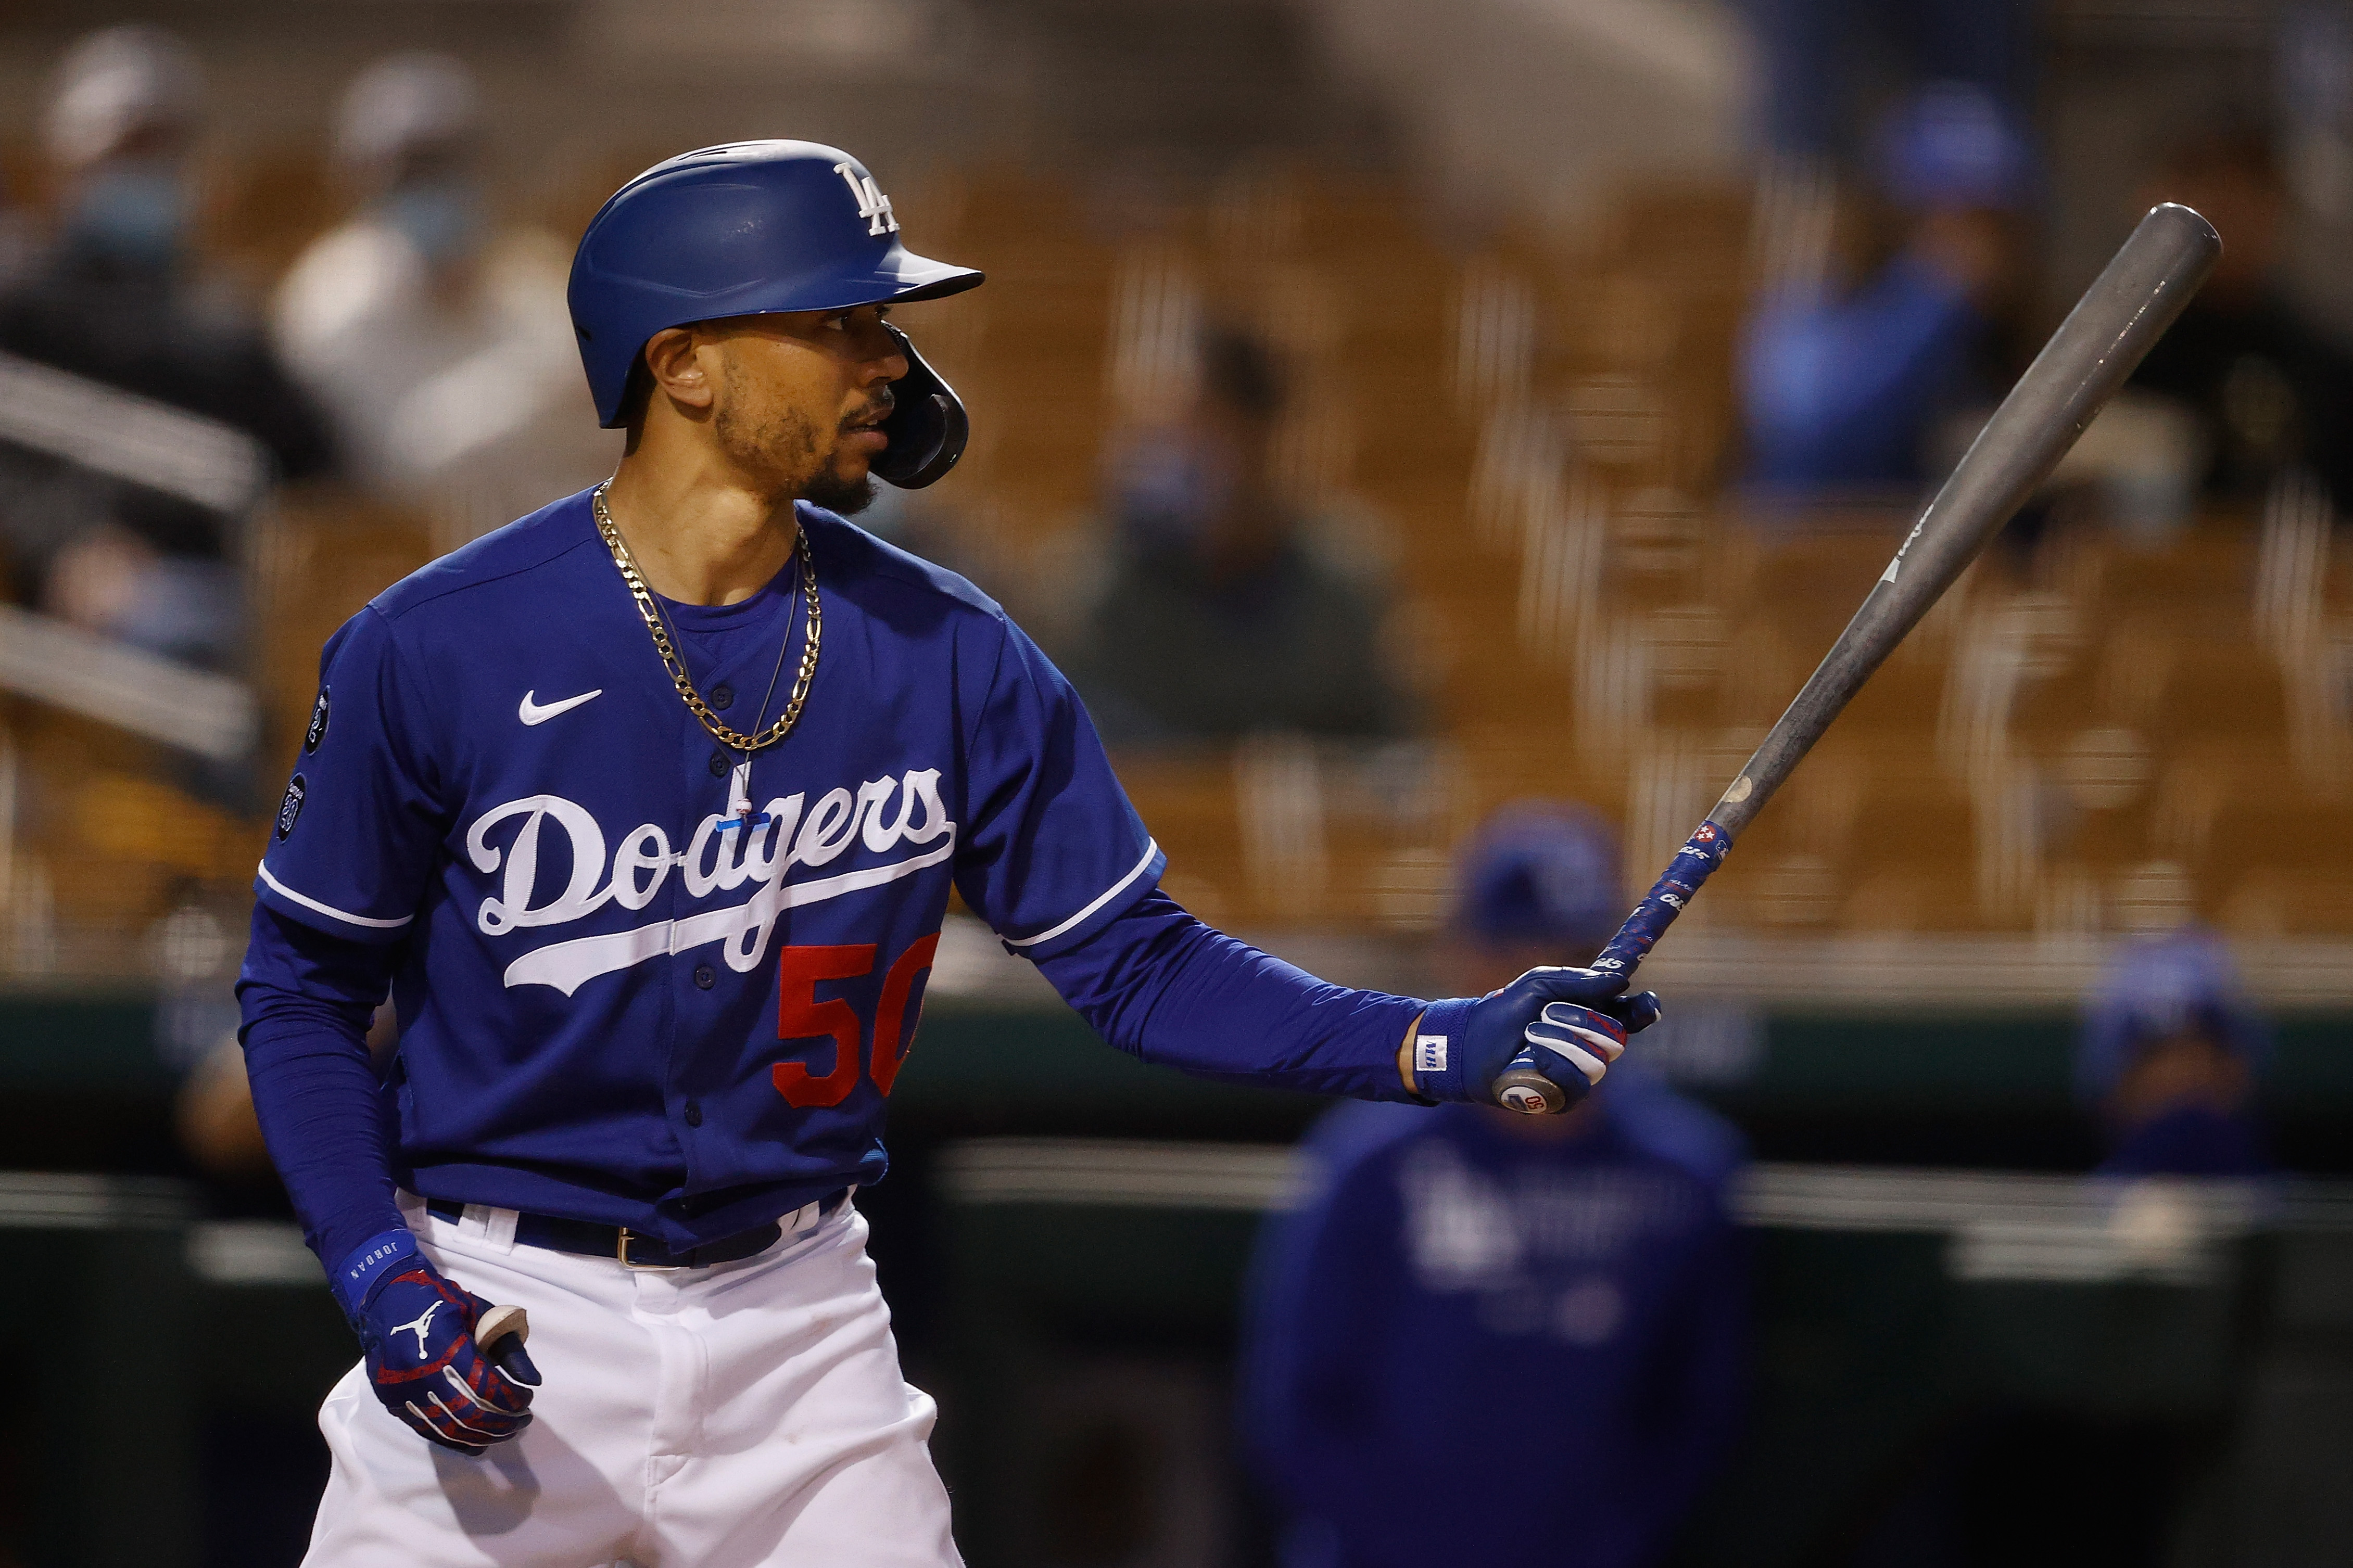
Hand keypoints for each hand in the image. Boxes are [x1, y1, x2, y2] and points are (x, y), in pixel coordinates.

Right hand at [353, 1257, 540, 1454]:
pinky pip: (427, 1431)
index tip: (528, 1399)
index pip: (486, 1387)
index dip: (512, 1399)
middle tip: (523, 1420)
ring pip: (448, 1429)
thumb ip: (507, 1347)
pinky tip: (477, 1443)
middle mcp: (420, 1374)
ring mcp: (402, 1392)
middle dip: (502, 1422)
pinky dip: (455, 1442)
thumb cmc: (440, 1302)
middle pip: (469, 1414)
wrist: (386, 1300)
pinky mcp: (392, 1402)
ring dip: (482, 1436)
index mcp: (444, 1346)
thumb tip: (533, 1381)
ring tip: (506, 1432)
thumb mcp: (479, 1313)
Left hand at [1409, 967, 1661, 1107]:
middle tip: (1550, 1012)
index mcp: (1591, 1015)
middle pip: (1617, 1038)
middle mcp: (1591, 1046)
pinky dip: (1556, 1065)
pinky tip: (1534, 1056)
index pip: (1632, 1015)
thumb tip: (1621, 980)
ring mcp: (1580, 1074)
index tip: (1646, 1004)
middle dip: (1585, 1021)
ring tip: (1530, 1034)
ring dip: (1562, 1041)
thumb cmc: (1504, 1011)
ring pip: (1598, 1063)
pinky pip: (1579, 1085)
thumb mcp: (1539, 984)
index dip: (1644, 1010)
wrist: (1470, 1044)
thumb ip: (1579, 981)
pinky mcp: (1565, 1098)